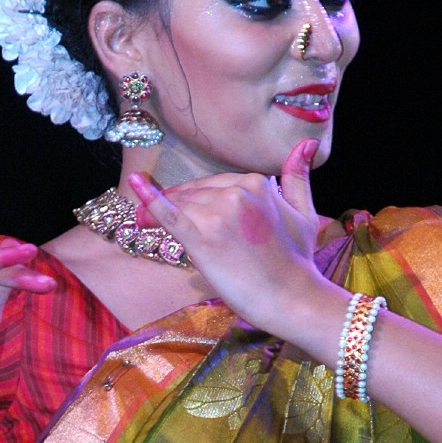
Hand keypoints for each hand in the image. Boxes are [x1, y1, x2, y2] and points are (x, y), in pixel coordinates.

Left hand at [129, 140, 341, 337]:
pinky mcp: (202, 238)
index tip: (181, 209)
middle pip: (194, 193)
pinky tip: (135, 184)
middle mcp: (236, 192)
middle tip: (150, 218)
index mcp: (256, 183)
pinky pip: (170, 214)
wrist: (293, 299)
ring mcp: (218, 214)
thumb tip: (306, 143)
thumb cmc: (298, 261)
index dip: (196, 197)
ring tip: (141, 223)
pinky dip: (150, 199)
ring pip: (180, 205)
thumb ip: (298, 177)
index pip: (214, 183)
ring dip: (161, 212)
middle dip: (176, 204)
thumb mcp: (304, 212)